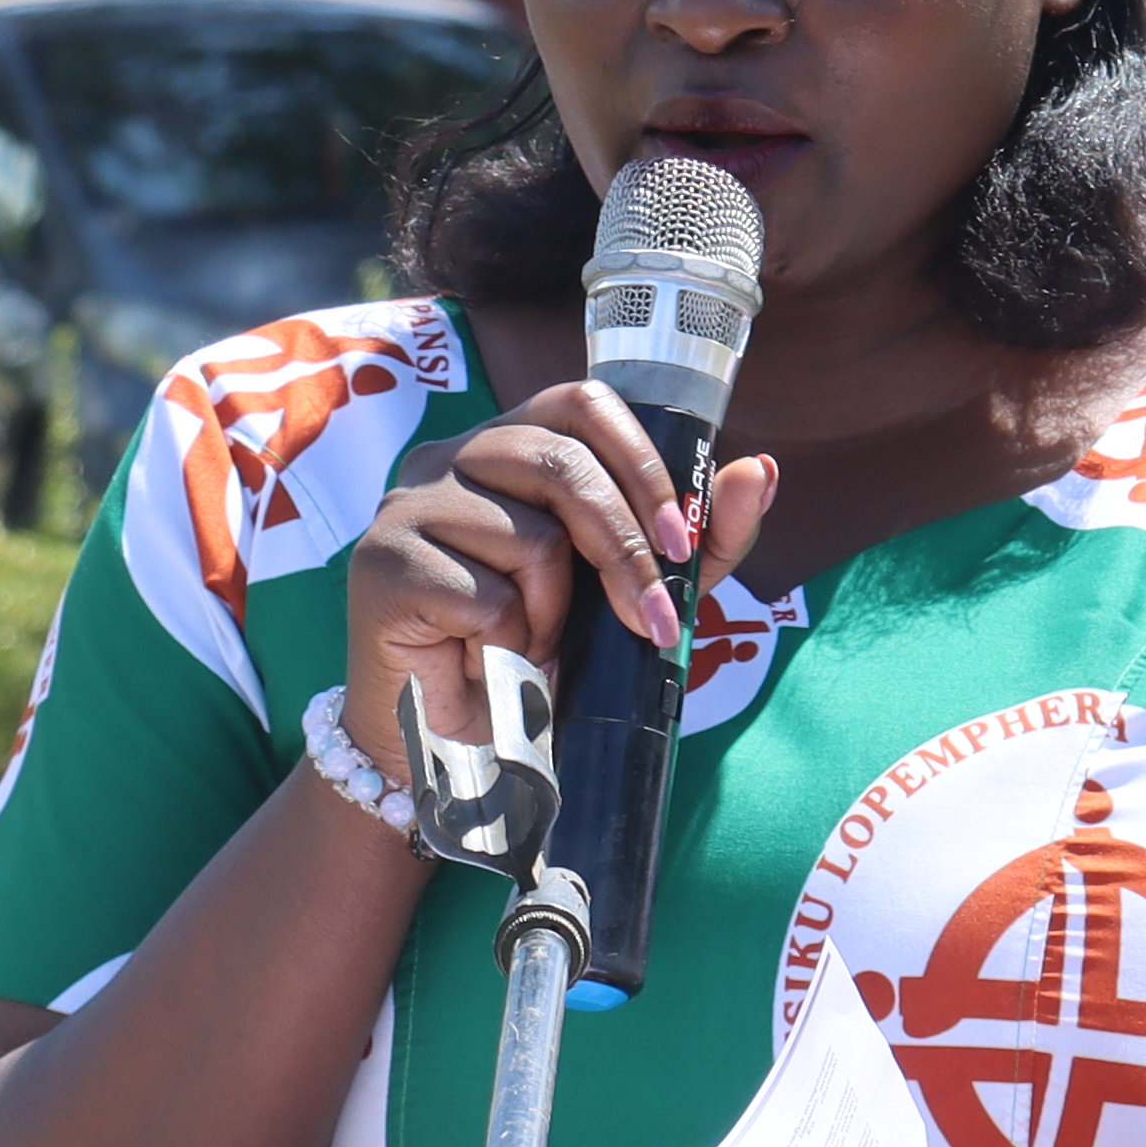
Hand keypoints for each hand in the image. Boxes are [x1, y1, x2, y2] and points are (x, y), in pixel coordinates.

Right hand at [333, 380, 776, 819]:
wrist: (455, 742)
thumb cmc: (538, 656)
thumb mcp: (636, 596)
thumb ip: (702, 540)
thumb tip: (761, 470)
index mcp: (509, 447)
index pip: (580, 404)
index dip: (639, 461)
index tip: (677, 542)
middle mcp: (451, 458)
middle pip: (561, 464)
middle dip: (623, 550)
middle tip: (649, 623)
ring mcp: (409, 506)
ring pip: (529, 537)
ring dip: (554, 613)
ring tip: (533, 645)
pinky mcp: (384, 565)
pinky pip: (485, 596)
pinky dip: (508, 645)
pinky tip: (488, 663)